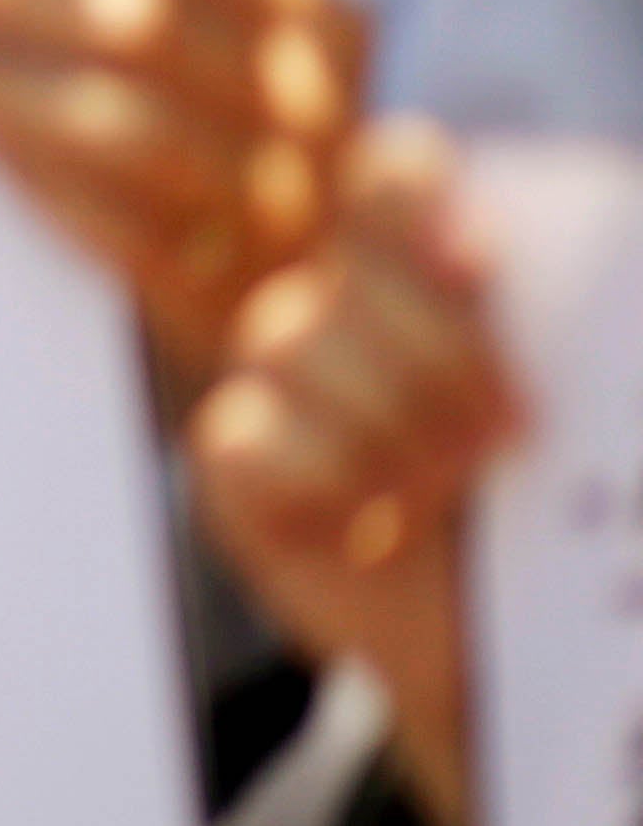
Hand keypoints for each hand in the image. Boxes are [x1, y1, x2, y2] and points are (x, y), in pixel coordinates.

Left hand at [0, 0, 363, 397]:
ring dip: (7, 83)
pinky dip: (29, 170)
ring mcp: (275, 199)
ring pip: (120, 121)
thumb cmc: (228, 132)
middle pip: (135, 16)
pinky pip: (107, 220)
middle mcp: (308, 98)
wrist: (311, 302)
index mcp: (310, 9)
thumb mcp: (225, 37)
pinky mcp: (223, 287)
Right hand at [192, 124, 516, 825]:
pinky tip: (376, 525)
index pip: (393, 176)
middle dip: (433, 350)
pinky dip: (320, 478)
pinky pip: (241, 436)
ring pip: (285, 340)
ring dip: (388, 421)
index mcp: (429, 269)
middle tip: (509, 432)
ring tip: (452, 485)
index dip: (416, 202)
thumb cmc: (570, 514)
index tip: (478, 266)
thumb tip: (575, 245)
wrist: (531, 649)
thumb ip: (580, 319)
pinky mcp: (235, 470)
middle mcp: (340, 308)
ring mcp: (275, 385)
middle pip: (342, 269)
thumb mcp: (589, 397)